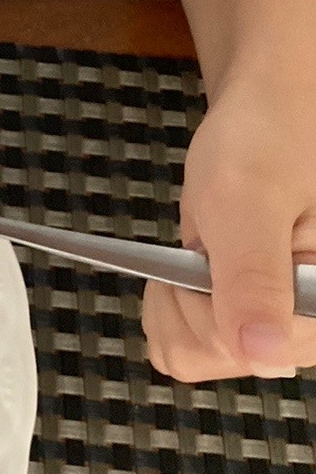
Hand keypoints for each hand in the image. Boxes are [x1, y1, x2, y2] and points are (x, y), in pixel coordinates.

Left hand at [143, 76, 315, 382]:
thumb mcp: (248, 201)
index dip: (205, 301)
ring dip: (177, 296)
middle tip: (212, 239)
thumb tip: (264, 356)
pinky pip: (185, 340)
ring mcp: (279, 329)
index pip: (242, 352)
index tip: (214, 252)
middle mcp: (307, 331)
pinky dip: (173, 299)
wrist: (267, 118)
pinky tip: (201, 261)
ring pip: (192, 353)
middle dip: (187, 292)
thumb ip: (254, 278)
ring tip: (209, 247)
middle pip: (211, 355)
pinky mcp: (252, 320)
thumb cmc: (267, 142)